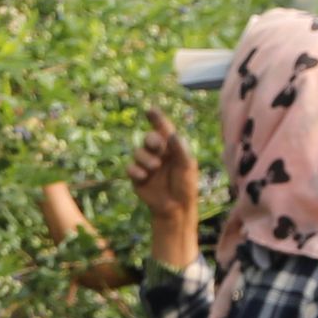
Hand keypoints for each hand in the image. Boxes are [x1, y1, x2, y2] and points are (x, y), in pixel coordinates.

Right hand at [128, 107, 199, 269]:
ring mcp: (146, 165)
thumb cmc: (185, 185)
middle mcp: (158, 154)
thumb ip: (180, 149)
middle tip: (158, 147)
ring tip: (155, 168)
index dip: (156, 119)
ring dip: (146, 158)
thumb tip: (172, 134)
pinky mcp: (137, 177)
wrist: (176, 208)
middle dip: (151, 140)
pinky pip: (130, 168)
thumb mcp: (187, 166)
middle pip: (148, 138)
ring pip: (137, 152)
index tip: (150, 110)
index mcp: (172, 148)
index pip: (163, 129)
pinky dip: (136, 170)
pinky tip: (144, 177)